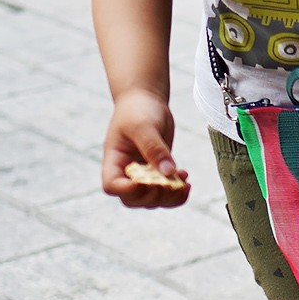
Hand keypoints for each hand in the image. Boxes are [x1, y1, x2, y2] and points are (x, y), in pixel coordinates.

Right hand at [102, 89, 189, 208]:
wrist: (146, 100)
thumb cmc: (138, 109)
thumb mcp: (144, 126)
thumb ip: (154, 149)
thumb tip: (168, 172)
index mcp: (114, 160)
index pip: (112, 186)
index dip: (128, 190)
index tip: (148, 181)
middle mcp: (126, 171)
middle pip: (133, 199)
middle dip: (153, 196)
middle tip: (172, 184)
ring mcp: (142, 173)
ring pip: (151, 199)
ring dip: (169, 197)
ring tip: (184, 181)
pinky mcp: (157, 171)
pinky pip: (165, 190)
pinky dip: (177, 191)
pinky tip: (185, 178)